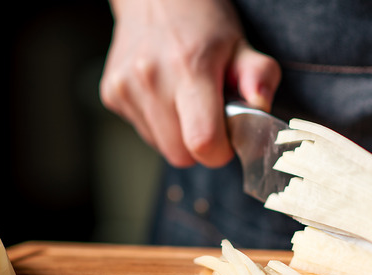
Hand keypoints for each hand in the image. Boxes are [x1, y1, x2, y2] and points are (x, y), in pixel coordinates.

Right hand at [99, 0, 280, 167]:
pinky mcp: (111, 94)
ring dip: (178, 135)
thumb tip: (260, 103)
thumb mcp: (240, 43)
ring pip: (161, 147)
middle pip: (180, 154)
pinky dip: (159, 123)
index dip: (221, 151)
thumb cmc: (201, 22)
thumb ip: (259, 76)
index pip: (202, 142)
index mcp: (189, 67)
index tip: (228, 138)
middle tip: (209, 114)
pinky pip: (144, 132)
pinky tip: (165, 94)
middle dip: (200, 145)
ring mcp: (125, 88)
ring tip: (185, 99)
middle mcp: (151, 79)